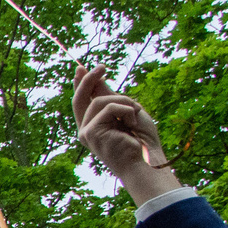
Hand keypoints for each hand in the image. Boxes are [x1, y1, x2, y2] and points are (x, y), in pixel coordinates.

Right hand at [72, 67, 180, 206]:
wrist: (147, 161)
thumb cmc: (142, 140)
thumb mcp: (127, 111)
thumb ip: (111, 97)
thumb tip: (97, 78)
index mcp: (95, 126)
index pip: (83, 101)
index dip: (81, 84)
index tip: (81, 68)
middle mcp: (86, 130)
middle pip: (80, 99)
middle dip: (89, 79)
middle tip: (102, 66)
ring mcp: (86, 133)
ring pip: (99, 101)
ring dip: (124, 101)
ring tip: (137, 112)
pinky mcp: (90, 133)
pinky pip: (107, 108)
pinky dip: (125, 110)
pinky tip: (133, 123)